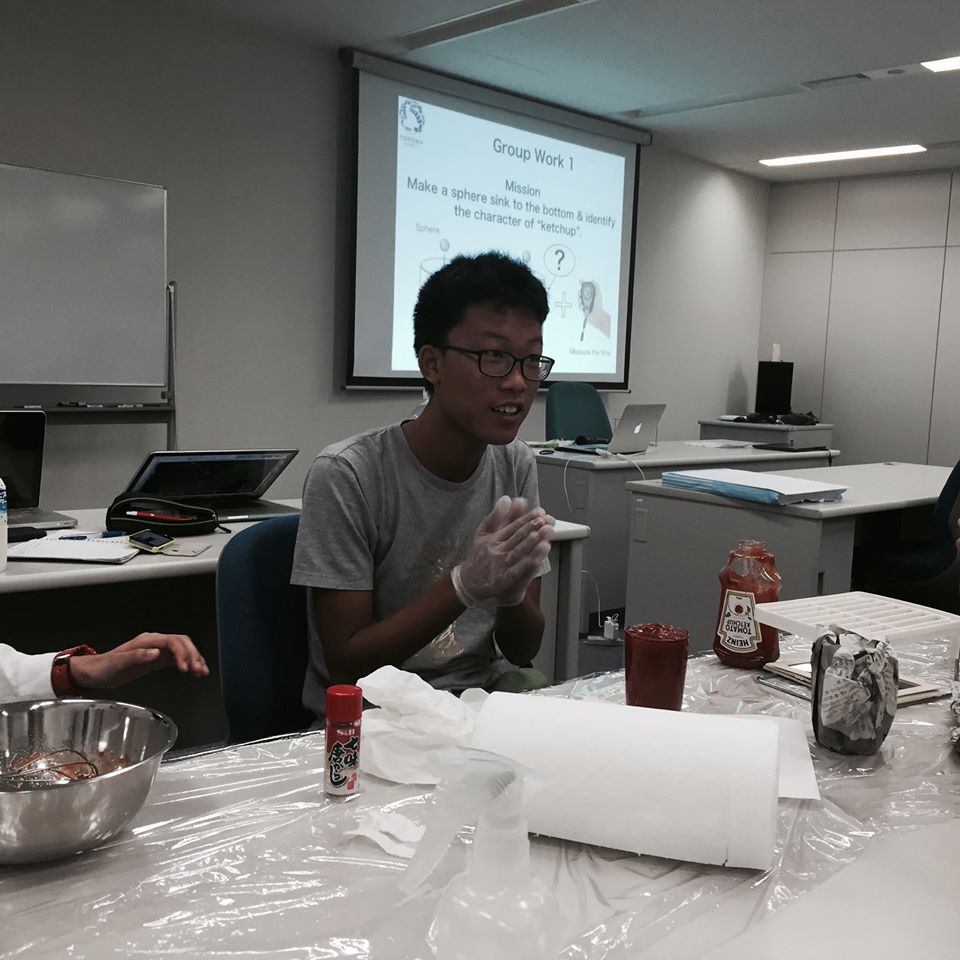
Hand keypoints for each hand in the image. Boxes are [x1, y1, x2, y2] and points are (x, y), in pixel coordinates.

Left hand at [69, 633, 209, 689]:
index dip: (182, 653)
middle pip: (182, 643)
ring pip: (183, 650)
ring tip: (202, 671)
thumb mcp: (118, 664)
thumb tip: (156, 652)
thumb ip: (138, 656)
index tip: (185, 667)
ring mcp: (156, 650)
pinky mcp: (157, 659)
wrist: (95, 673)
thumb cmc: (104, 668)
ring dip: (194, 659)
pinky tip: (193, 672)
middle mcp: (154, 643)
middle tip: (199, 670)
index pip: (172, 642)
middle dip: (193, 655)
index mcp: (147, 641)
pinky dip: (188, 664)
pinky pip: (177, 658)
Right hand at [452, 497, 552, 607]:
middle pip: (517, 537)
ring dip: (532, 543)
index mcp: (494, 538)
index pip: (513, 526)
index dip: (527, 519)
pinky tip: (537, 559)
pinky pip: (517, 571)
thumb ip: (496, 517)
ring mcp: (501, 565)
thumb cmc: (479, 557)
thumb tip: (506, 499)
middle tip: (544, 520)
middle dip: (532, 528)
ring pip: (518, 551)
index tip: (539, 512)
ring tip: (543, 533)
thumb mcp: (483, 534)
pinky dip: (527, 564)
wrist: (468, 583)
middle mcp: (497, 550)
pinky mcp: (504, 579)